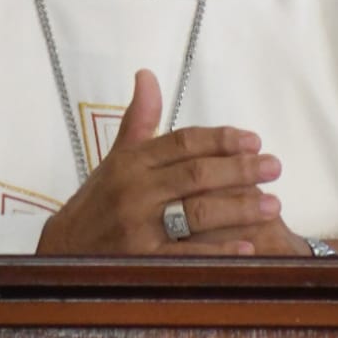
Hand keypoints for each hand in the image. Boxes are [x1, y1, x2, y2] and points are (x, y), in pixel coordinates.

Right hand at [36, 69, 300, 256]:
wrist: (62, 252)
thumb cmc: (98, 203)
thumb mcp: (115, 159)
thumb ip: (139, 120)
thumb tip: (147, 75)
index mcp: (131, 162)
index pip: (183, 142)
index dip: (220, 139)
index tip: (254, 139)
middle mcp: (134, 191)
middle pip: (195, 174)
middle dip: (240, 169)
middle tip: (275, 166)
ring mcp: (138, 228)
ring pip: (197, 212)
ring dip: (240, 207)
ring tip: (273, 203)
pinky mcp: (142, 262)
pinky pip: (187, 256)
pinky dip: (219, 252)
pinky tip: (247, 247)